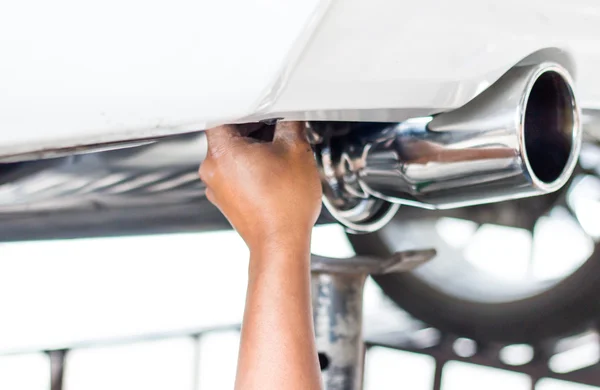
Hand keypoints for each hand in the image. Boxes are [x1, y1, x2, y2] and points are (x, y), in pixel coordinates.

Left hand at [199, 122, 321, 251]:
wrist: (281, 244)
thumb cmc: (285, 204)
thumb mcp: (296, 150)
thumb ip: (289, 123)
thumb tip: (289, 114)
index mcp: (222, 151)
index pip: (223, 114)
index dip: (246, 108)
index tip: (264, 111)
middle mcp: (212, 169)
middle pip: (227, 135)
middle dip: (254, 129)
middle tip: (279, 132)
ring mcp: (216, 187)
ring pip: (232, 155)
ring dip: (254, 150)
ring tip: (279, 156)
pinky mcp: (225, 200)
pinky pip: (235, 174)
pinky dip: (251, 169)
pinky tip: (273, 174)